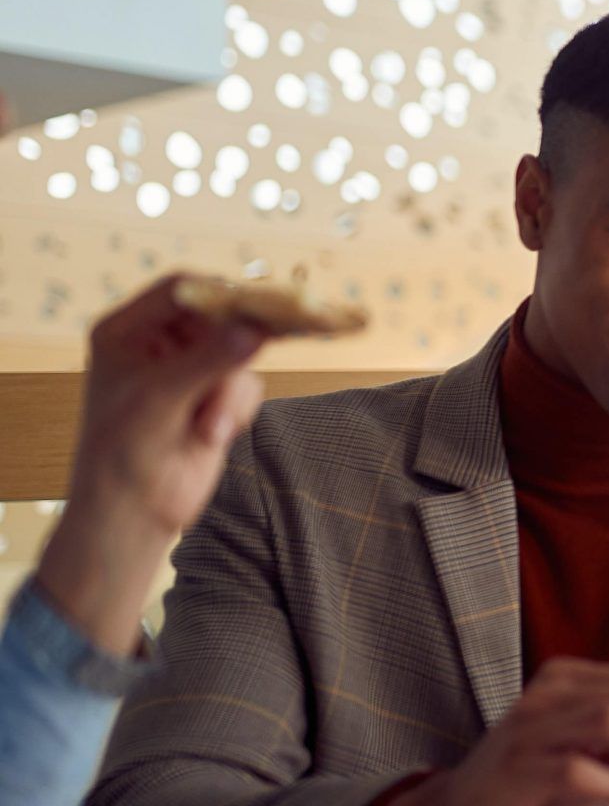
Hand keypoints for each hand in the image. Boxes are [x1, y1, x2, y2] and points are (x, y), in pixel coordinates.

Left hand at [34, 276, 267, 655]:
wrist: (132, 515)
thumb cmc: (124, 454)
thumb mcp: (162, 399)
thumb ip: (209, 360)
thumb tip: (256, 329)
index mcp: (127, 331)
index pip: (182, 290)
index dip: (222, 291)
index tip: (262, 302)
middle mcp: (157, 343)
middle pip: (220, 317)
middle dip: (237, 346)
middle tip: (287, 331)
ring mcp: (189, 369)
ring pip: (240, 355)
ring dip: (229, 393)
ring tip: (208, 429)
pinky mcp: (214, 396)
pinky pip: (246, 385)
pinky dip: (236, 410)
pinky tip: (211, 436)